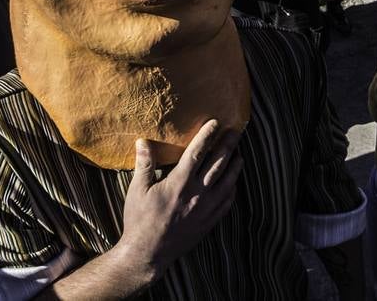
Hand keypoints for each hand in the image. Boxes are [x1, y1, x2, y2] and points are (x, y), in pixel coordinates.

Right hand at [116, 120, 242, 283]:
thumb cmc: (140, 220)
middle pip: (218, 164)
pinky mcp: (208, 222)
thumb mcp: (137, 190)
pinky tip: (233, 183)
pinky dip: (232, 189)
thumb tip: (142, 141)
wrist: (147, 254)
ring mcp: (205, 208)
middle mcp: (196, 193)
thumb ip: (144, 164)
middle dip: (228, 145)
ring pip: (227, 182)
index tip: (215, 122)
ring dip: (235, 166)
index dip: (207, 136)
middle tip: (235, 131)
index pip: (197, 153)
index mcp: (179, 183)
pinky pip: (226, 202)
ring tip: (238, 153)